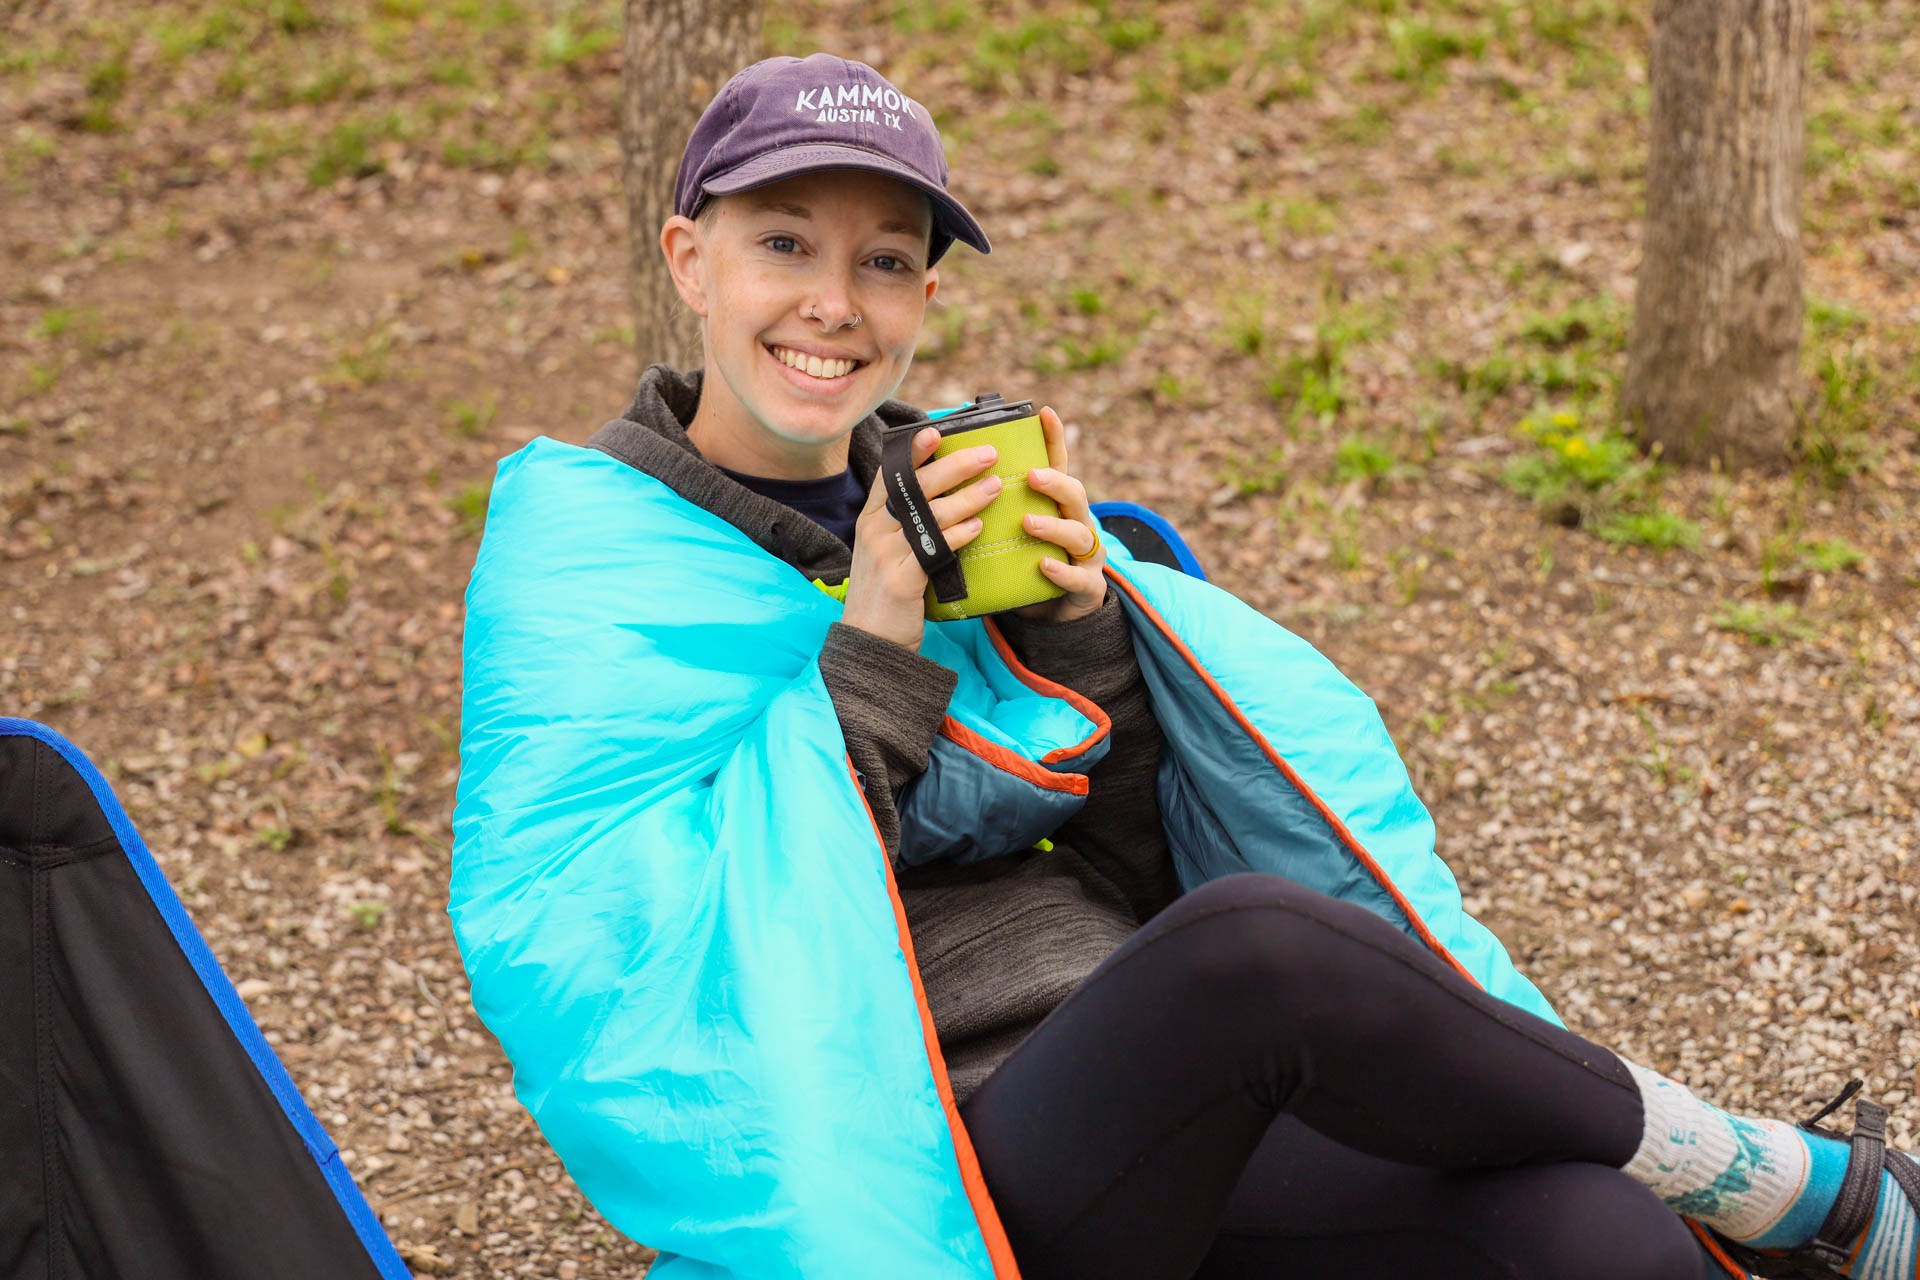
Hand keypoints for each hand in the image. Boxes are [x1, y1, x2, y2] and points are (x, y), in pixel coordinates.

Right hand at [842, 427, 1001, 652]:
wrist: (870, 641)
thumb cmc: (888, 593)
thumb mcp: (888, 551)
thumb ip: (908, 523)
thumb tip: (942, 495)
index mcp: (872, 518)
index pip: (891, 474)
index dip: (913, 452)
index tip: (936, 430)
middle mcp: (875, 530)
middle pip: (916, 487)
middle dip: (954, 466)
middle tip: (988, 453)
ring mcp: (886, 554)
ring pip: (931, 515)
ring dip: (967, 497)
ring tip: (995, 485)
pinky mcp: (902, 580)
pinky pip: (935, 549)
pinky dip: (959, 535)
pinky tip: (979, 526)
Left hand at [1012, 406, 1107, 623]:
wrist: (1051, 614)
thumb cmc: (1025, 563)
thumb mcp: (1012, 531)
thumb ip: (993, 505)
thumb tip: (949, 474)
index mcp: (1057, 506)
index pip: (1058, 466)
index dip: (1054, 439)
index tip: (1044, 412)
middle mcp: (1077, 524)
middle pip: (1075, 495)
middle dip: (1056, 482)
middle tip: (1032, 475)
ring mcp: (1085, 556)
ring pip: (1079, 534)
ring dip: (1053, 527)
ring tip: (1028, 523)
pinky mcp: (1086, 587)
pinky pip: (1077, 578)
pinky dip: (1060, 571)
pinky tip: (1043, 566)